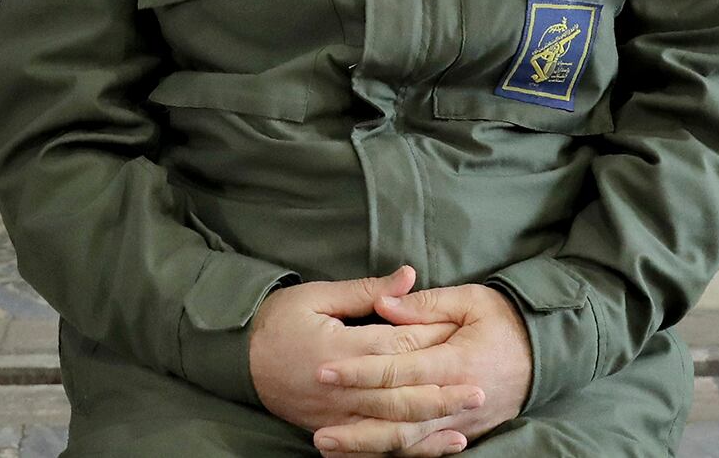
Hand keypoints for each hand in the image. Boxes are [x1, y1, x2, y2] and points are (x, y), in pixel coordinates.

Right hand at [249, 267, 473, 442]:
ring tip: (464, 423)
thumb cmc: (279, 320)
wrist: (239, 359)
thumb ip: (366, 291)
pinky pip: (374, 446)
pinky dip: (405, 449)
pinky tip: (430, 445)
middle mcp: (341, 389)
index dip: (432, 342)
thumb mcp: (318, 295)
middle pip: (401, 395)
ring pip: (391, 427)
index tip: (463, 336)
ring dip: (429, 427)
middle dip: (442, 394)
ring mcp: (337, 415)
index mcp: (339, 350)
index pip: (396, 347)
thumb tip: (409, 277)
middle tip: (480, 390)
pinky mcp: (335, 430)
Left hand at [312, 281, 533, 453]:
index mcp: (455, 360)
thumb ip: (424, 304)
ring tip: (328, 445)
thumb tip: (383, 303)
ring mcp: (460, 421)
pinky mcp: (463, 432)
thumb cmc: (504, 319)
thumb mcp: (470, 299)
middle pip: (397, 416)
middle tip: (316, 425)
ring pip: (407, 441)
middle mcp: (456, 397)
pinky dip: (392, 455)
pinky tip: (363, 455)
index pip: (397, 369)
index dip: (359, 371)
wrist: (546, 352)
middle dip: (354, 422)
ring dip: (366, 446)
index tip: (324, 370)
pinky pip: (423, 449)